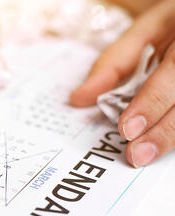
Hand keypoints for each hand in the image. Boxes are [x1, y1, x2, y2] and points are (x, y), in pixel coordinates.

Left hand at [70, 0, 174, 167]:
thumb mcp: (146, 31)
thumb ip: (115, 63)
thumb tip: (78, 98)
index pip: (173, 73)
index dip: (151, 103)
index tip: (127, 128)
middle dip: (163, 131)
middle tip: (136, 154)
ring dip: (170, 137)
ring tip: (146, 155)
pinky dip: (173, 131)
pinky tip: (160, 144)